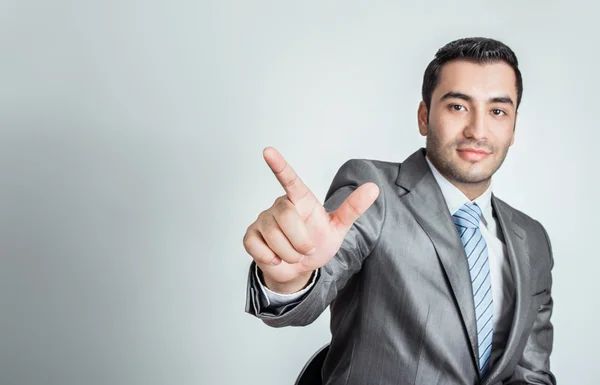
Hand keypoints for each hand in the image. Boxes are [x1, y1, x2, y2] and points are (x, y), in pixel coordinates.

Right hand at [243, 147, 378, 292]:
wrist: (300, 269)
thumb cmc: (318, 242)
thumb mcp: (338, 228)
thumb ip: (353, 208)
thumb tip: (374, 188)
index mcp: (300, 199)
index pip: (289, 179)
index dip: (279, 165)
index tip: (268, 151)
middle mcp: (279, 205)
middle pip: (286, 217)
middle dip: (301, 241)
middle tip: (307, 250)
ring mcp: (262, 220)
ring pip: (273, 236)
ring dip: (289, 254)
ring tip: (293, 255)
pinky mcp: (250, 236)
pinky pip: (257, 247)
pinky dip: (271, 258)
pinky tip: (276, 258)